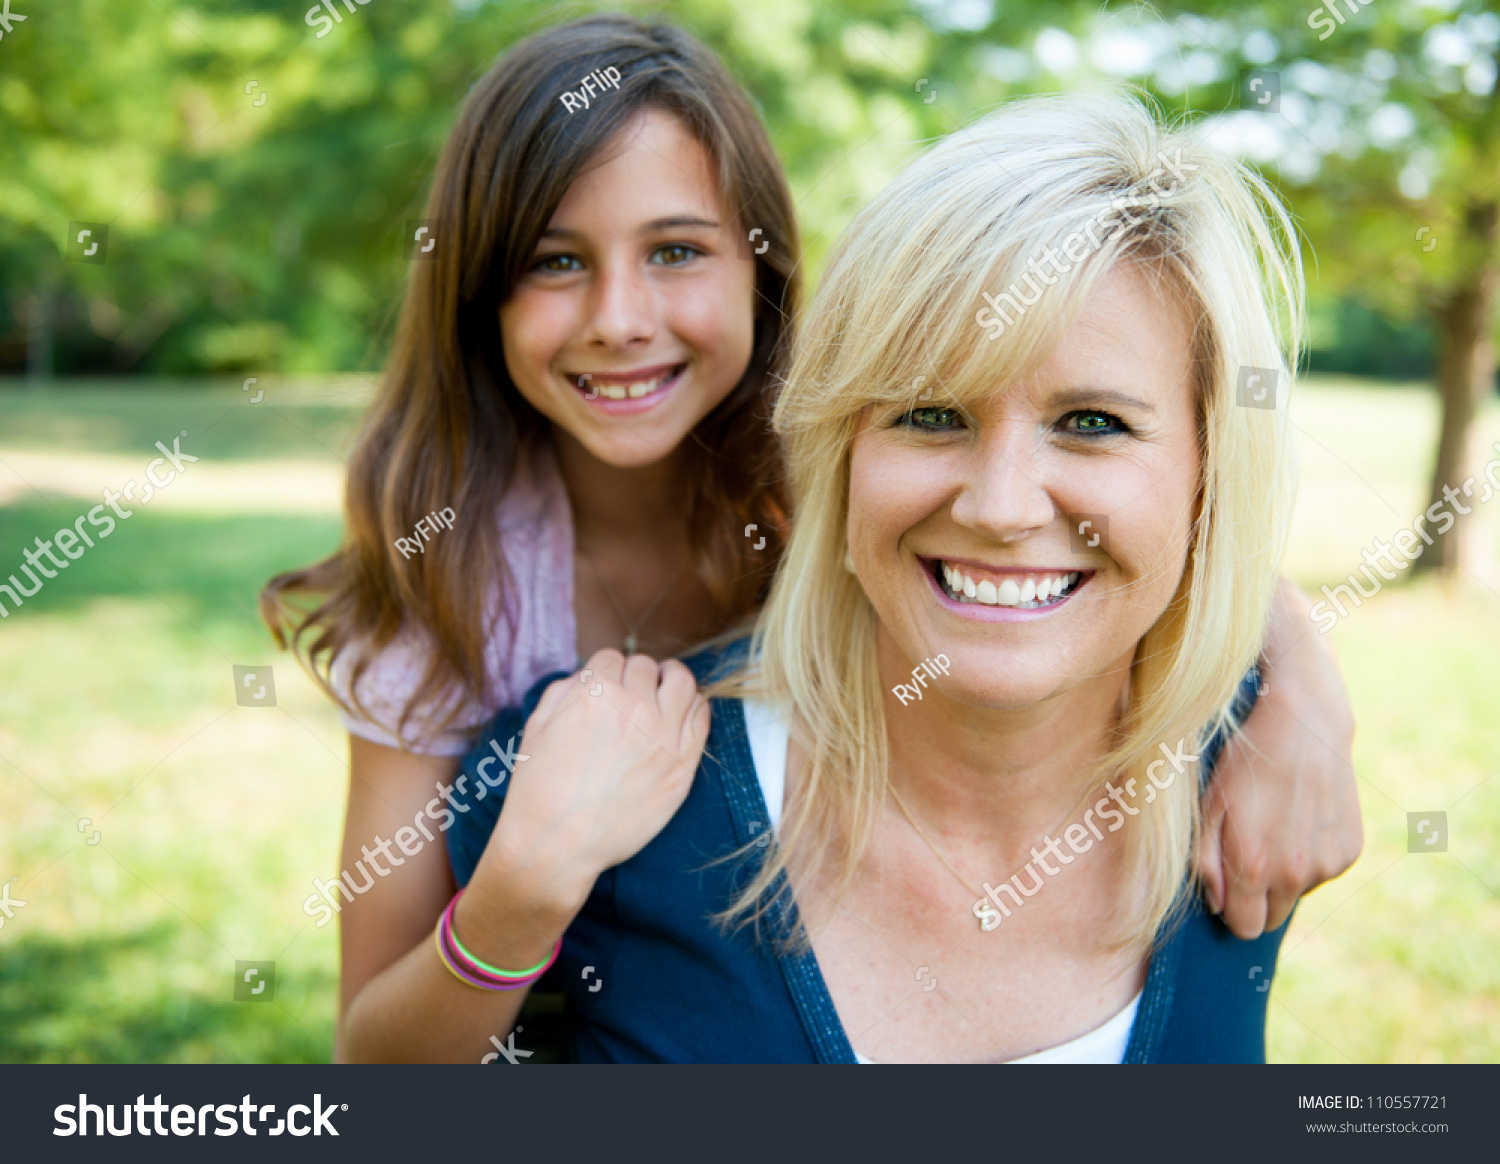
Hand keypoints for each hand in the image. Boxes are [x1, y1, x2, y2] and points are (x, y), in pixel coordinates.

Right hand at [479, 649, 710, 913]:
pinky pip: (702, 717)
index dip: (605, 671)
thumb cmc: (539, 788)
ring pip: (682, 682)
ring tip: (663, 693)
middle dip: (634, 676)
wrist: (557, 844)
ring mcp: (664, 736)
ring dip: (670, 681)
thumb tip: (588, 677)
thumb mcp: (537, 727)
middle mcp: (634, 707)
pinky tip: (680, 715)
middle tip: (630, 695)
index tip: (605, 685)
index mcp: (595, 693)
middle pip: (646, 666)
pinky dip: (692, 708)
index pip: (611, 657)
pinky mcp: (683, 765)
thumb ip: (564, 691)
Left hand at [1196, 579, 1361, 938]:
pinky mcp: (1350, 849)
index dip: (1231, 911)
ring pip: (1298, 892)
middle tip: (1247, 857)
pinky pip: (1323, 872)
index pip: (1244, 926)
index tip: (1226, 890)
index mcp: (1255, 866)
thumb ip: (1206, 862)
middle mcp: (1296, 873)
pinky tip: (1301, 817)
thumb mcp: (1210, 806)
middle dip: (1257, 898)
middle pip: (1272, 919)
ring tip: (1275, 824)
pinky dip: (1310, 855)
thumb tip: (1216, 902)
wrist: (1304, 722)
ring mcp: (1328, 863)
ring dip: (1284, 872)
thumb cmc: (1245, 761)